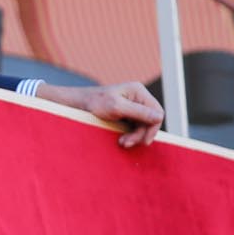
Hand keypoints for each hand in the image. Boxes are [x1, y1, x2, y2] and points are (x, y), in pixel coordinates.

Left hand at [35, 81, 164, 147]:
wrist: (74, 106)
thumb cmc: (92, 104)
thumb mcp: (116, 108)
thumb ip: (138, 112)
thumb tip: (159, 117)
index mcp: (137, 91)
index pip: (157, 112)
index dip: (153, 128)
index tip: (143, 141)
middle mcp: (137, 97)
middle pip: (151, 121)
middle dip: (141, 134)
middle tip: (125, 143)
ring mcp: (131, 106)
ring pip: (143, 126)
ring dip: (134, 137)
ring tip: (121, 143)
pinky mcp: (124, 115)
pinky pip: (134, 128)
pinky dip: (129, 135)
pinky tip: (120, 140)